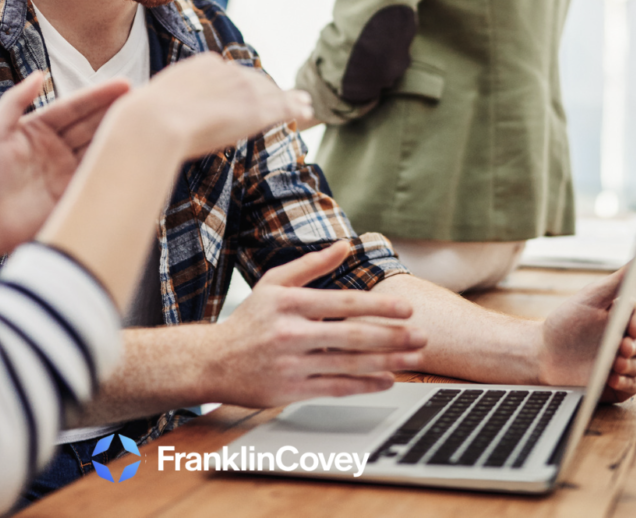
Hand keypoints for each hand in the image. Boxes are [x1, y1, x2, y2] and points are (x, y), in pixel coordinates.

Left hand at [0, 72, 130, 258]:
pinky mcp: (71, 195)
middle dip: (117, 112)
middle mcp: (57, 148)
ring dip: (121, 137)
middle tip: (146, 100)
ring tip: (147, 124)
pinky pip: (96, 178)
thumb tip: (40, 74)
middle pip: (93, 125)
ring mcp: (66, 172)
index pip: (76, 107)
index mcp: (40, 128)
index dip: (100, 96)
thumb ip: (16, 101)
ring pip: (99, 148)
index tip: (125, 85)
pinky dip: (114, 167)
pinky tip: (133, 157)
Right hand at [131, 54, 313, 159]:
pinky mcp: (254, 110)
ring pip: (271, 93)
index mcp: (203, 64)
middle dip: (269, 89)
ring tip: (304, 103)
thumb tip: (133, 98)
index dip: (242, 84)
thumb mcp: (150, 100)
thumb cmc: (142, 118)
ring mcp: (242, 89)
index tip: (250, 91)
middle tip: (284, 96)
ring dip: (288, 98)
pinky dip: (295, 107)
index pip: (230, 73)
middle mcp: (226, 71)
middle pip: (254, 80)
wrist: (154, 123)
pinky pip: (281, 107)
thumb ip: (161, 100)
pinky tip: (306, 109)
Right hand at [205, 241, 426, 406]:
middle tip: (421, 336)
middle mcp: (292, 333)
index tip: (406, 308)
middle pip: (352, 336)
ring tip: (413, 359)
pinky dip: (364, 385)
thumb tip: (344, 245)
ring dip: (387, 362)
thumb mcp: (273, 283)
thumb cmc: (249, 320)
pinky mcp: (291, 390)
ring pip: (349, 364)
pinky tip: (386, 380)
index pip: (343, 304)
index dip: (378, 306)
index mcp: (290, 303)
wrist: (214, 361)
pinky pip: (336, 388)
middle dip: (392, 336)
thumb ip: (310, 265)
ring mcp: (292, 364)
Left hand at [537, 268, 635, 401]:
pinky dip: (627, 383)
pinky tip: (611, 379)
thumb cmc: (567, 322)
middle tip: (619, 347)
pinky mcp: (623, 383)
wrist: (545, 354)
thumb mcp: (591, 298)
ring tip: (612, 365)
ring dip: (632, 366)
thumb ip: (619, 280)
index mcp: (626, 316)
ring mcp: (628, 362)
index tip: (629, 327)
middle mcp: (631, 339)